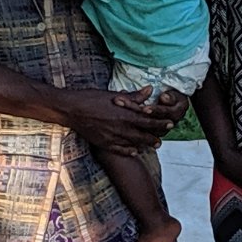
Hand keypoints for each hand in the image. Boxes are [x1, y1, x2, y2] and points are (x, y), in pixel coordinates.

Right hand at [58, 86, 177, 157]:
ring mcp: (112, 137)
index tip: (170, 123)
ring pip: (134, 143)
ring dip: (145, 145)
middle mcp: (121, 127)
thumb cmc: (91, 98)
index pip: (148, 120)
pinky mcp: (104, 143)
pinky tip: (135, 151)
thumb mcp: (114, 94)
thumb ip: (134, 96)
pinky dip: (129, 151)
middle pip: (144, 134)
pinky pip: (120, 150)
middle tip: (163, 139)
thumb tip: (150, 90)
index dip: (161, 122)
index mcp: (125, 113)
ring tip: (154, 146)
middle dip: (155, 136)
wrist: (71, 110)